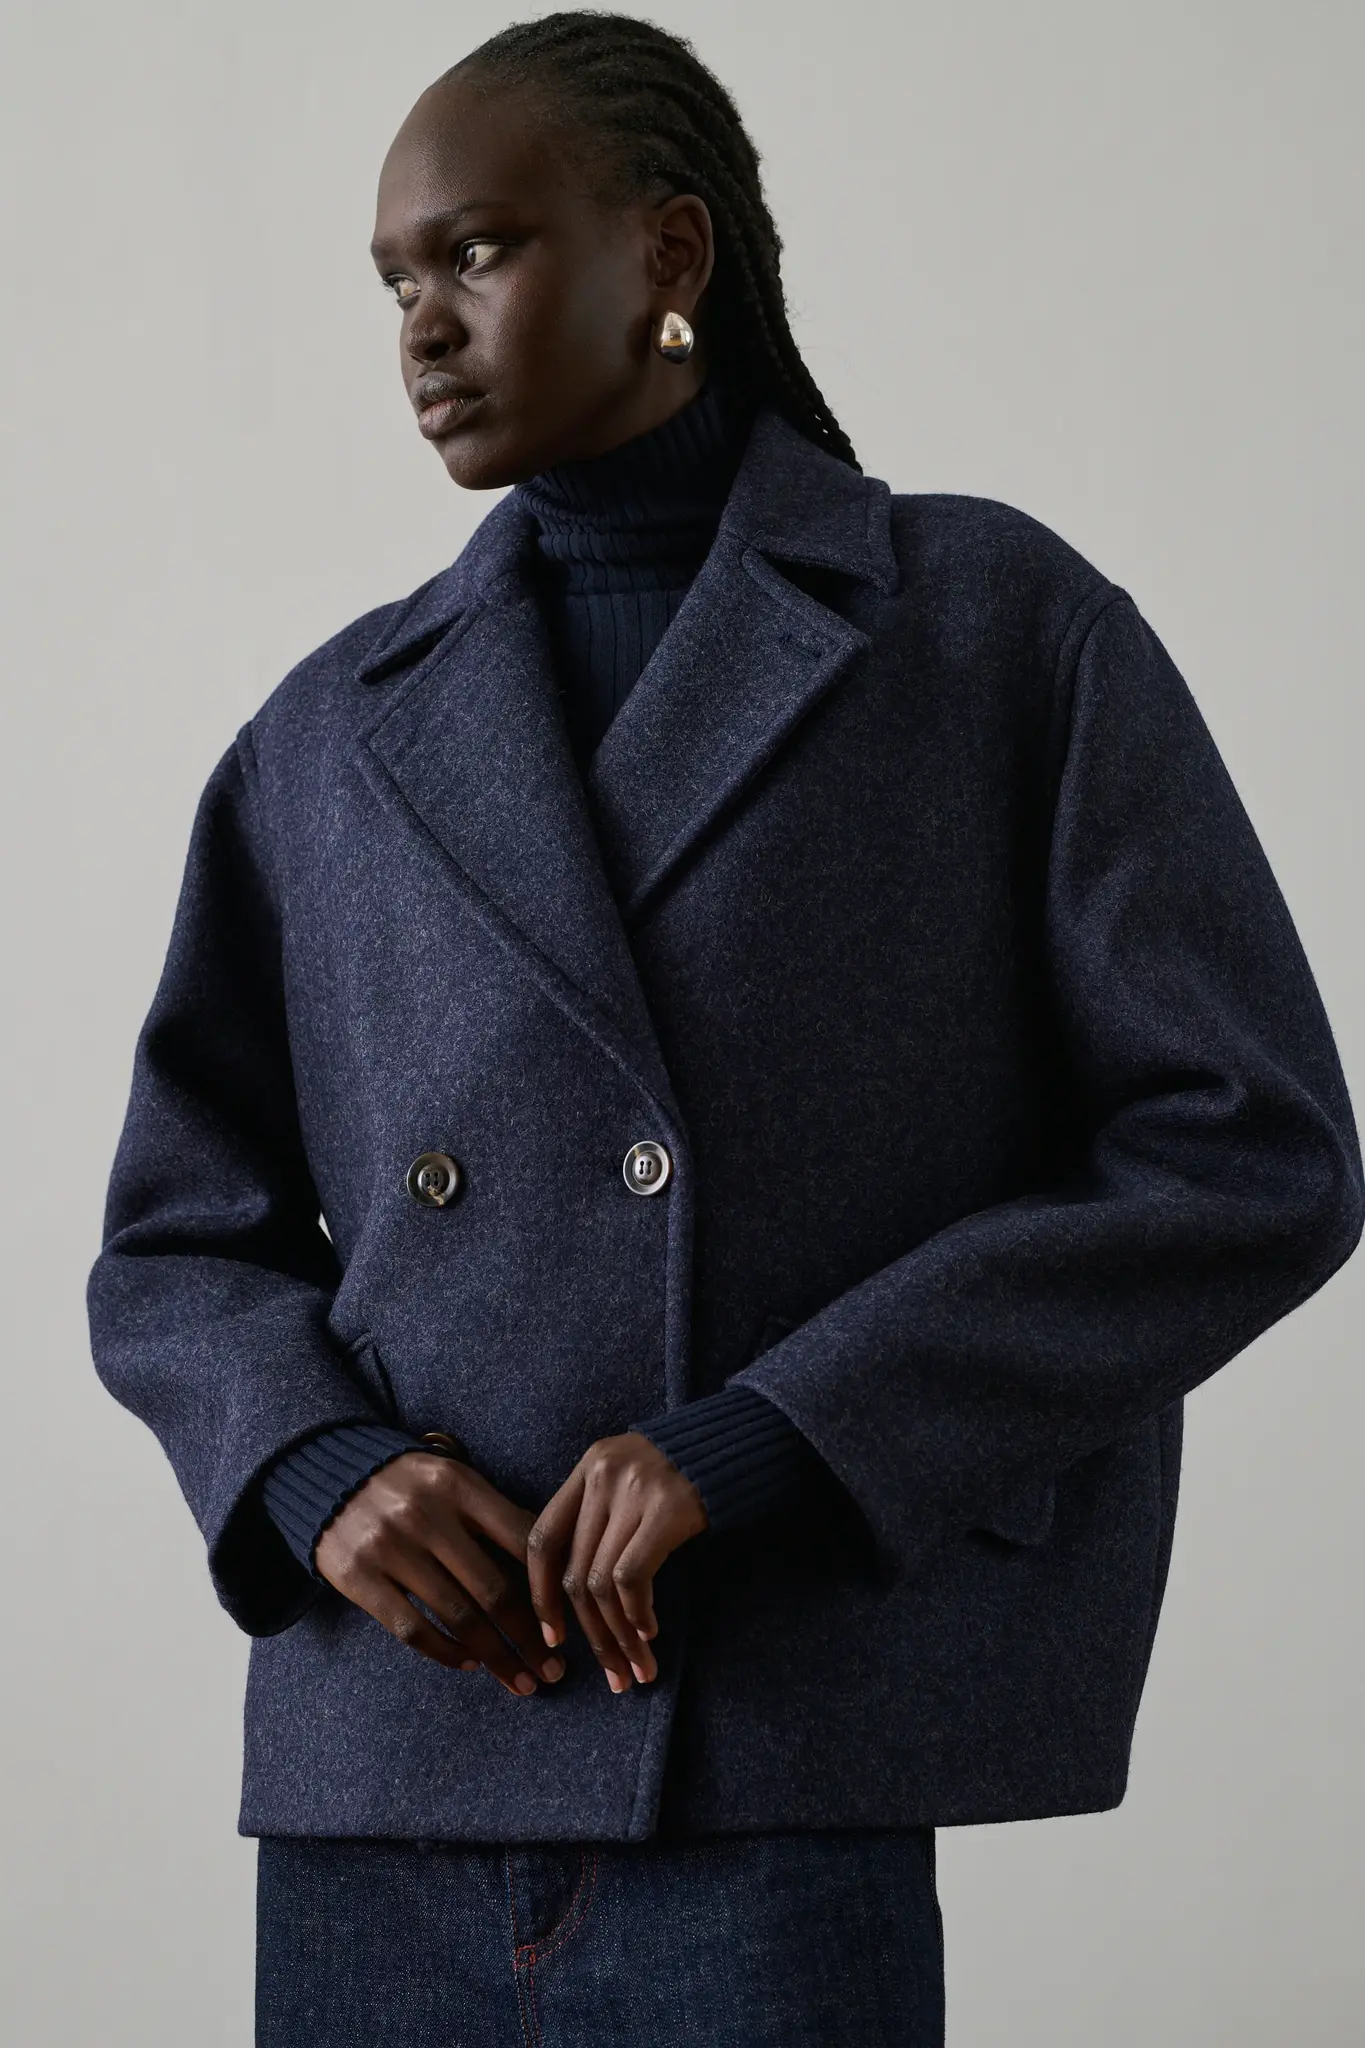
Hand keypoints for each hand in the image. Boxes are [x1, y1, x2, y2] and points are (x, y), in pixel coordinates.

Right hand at [315, 1452, 564, 1695]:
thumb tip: (554, 1571)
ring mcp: (389, 1545)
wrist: (325, 1472)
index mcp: (460, 1485)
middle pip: (494, 1589)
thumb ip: (495, 1516)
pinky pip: (412, 1627)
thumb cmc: (409, 1484)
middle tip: (555, 1672)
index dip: (551, 1588)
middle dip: (531, 1638)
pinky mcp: (358, 1576)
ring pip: (458, 1616)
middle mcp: (426, 1514)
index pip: (521, 1540)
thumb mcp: (454, 1481)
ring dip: (496, 1657)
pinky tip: (469, 1664)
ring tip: (522, 1682)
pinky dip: (445, 1652)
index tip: (570, 1625)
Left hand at [527, 1433, 707, 1692]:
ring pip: (602, 1584)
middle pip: (575, 1571)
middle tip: (610, 1674)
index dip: (541, 1594)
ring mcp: (634, 1490)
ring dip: (618, 1637)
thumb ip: (601, 1515)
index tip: (554, 1636)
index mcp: (588, 1468)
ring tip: (637, 1667)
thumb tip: (577, 1592)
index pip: (542, 1538)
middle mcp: (602, 1476)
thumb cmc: (684, 1470)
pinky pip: (633, 1576)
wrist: (741, 1441)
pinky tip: (650, 1632)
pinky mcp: (668, 1507)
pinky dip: (637, 1614)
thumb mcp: (630, 1477)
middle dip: (590, 1633)